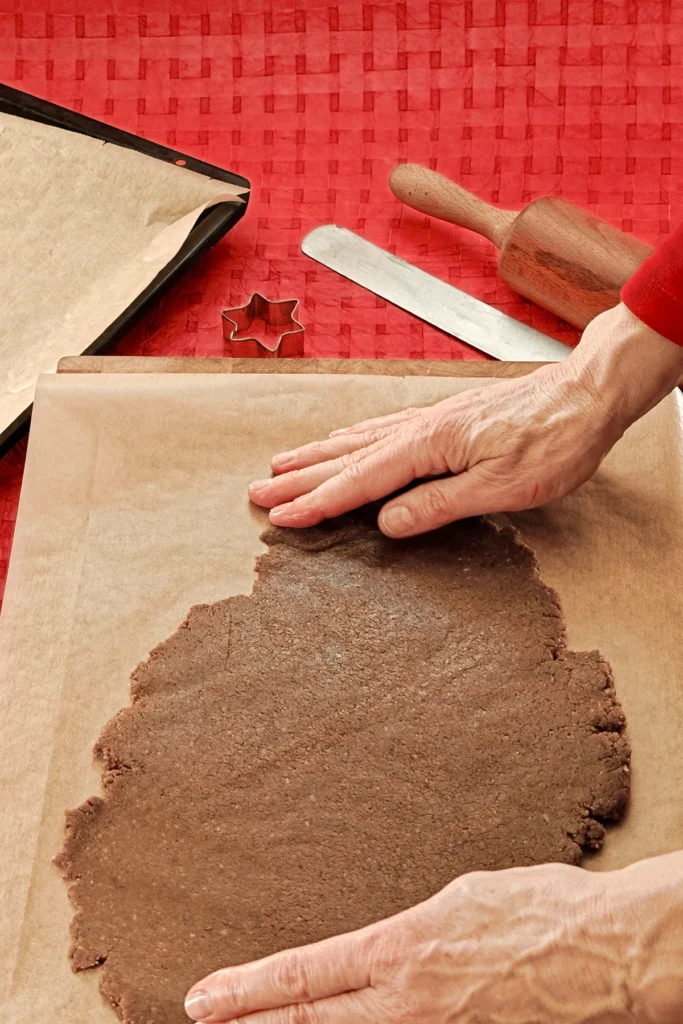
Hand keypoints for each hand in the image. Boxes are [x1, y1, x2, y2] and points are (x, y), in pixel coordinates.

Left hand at [185, 855, 682, 1022]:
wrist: (602, 951)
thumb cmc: (538, 910)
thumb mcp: (460, 897)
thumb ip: (413, 934)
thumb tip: (392, 950)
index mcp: (401, 950)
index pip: (305, 976)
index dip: (248, 990)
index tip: (203, 997)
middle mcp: (406, 1001)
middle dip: (250, 1023)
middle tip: (203, 1018)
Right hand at [248, 305, 682, 536]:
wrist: (588, 392)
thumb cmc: (554, 440)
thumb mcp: (501, 487)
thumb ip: (438, 505)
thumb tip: (387, 525)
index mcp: (428, 446)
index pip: (359, 482)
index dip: (317, 503)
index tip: (282, 518)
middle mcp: (420, 428)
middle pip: (346, 457)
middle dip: (300, 479)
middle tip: (258, 494)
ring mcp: (430, 419)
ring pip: (359, 440)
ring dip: (317, 455)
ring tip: (283, 466)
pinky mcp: (445, 417)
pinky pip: (382, 428)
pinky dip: (352, 438)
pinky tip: (345, 440)